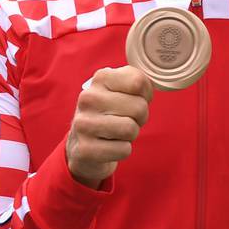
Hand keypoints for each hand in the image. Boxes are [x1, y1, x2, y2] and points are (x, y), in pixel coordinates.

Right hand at [65, 66, 152, 187]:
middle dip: (139, 118)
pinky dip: (122, 150)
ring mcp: (83, 124)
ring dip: (130, 134)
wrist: (81, 143)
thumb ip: (139, 81)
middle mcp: (88, 98)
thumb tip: (147, 86)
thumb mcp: (122, 89)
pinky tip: (109, 145)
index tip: (133, 100)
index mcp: (100, 79)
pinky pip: (123, 150)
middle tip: (124, 119)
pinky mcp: (85, 149)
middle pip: (139, 107)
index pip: (138, 82)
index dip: (145, 95)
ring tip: (117, 132)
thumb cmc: (110, 113)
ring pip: (130, 129)